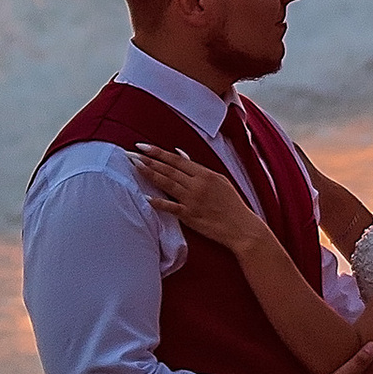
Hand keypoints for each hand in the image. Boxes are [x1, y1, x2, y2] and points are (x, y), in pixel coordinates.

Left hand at [131, 143, 262, 253]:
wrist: (242, 227)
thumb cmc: (232, 204)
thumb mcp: (219, 180)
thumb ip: (198, 168)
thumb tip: (181, 155)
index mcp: (205, 174)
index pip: (177, 160)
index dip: (158, 152)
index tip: (143, 146)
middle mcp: (197, 184)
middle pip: (169, 169)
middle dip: (148, 160)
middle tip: (131, 153)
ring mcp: (193, 200)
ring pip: (167, 183)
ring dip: (150, 174)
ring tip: (135, 166)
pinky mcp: (190, 216)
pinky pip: (171, 207)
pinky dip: (159, 202)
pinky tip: (146, 197)